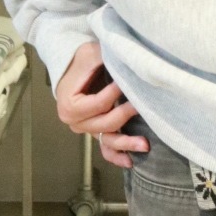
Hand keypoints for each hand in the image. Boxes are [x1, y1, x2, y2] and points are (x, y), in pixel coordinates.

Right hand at [54, 42, 148, 168]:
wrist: (71, 68)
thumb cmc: (80, 61)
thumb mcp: (90, 54)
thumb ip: (105, 58)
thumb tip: (130, 62)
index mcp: (70, 105)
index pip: (99, 103)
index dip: (115, 94)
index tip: (127, 82)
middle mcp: (76, 123)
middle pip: (105, 123)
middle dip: (125, 115)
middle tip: (142, 105)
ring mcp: (87, 130)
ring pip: (108, 140)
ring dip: (126, 144)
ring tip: (145, 144)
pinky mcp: (96, 132)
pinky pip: (106, 148)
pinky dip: (117, 156)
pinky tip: (130, 161)